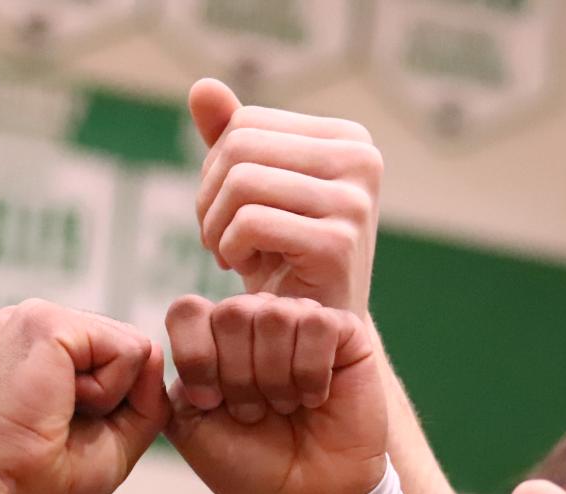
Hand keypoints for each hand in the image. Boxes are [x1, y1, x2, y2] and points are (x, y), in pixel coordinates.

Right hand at [0, 301, 168, 493]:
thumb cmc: (45, 475)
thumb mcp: (119, 436)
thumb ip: (147, 394)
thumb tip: (155, 349)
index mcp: (50, 344)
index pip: (125, 354)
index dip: (121, 401)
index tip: (69, 426)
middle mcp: (42, 321)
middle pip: (134, 347)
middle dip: (118, 397)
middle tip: (63, 421)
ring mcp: (42, 315)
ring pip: (134, 347)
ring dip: (110, 396)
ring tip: (58, 410)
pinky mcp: (50, 322)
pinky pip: (128, 351)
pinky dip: (107, 391)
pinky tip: (60, 402)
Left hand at [164, 293, 386, 493]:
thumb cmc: (250, 463)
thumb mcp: (192, 429)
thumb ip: (167, 386)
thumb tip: (157, 350)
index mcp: (213, 338)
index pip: (188, 311)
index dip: (197, 357)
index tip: (210, 402)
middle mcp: (255, 320)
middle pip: (231, 312)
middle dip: (238, 374)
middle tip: (254, 412)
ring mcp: (298, 320)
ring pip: (275, 316)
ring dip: (276, 377)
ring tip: (285, 406)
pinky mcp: (343, 331)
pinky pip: (318, 325)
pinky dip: (311, 370)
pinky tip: (315, 397)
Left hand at [189, 78, 381, 317]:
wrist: (315, 334)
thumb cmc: (285, 258)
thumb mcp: (256, 193)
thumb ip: (231, 139)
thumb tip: (202, 87)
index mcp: (348, 138)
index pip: (246, 122)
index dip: (214, 167)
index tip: (224, 210)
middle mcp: (362, 161)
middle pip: (240, 148)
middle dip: (209, 197)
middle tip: (214, 236)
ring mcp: (355, 202)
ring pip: (241, 183)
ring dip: (214, 225)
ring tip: (226, 252)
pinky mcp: (338, 244)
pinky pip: (249, 222)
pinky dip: (228, 248)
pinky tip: (242, 269)